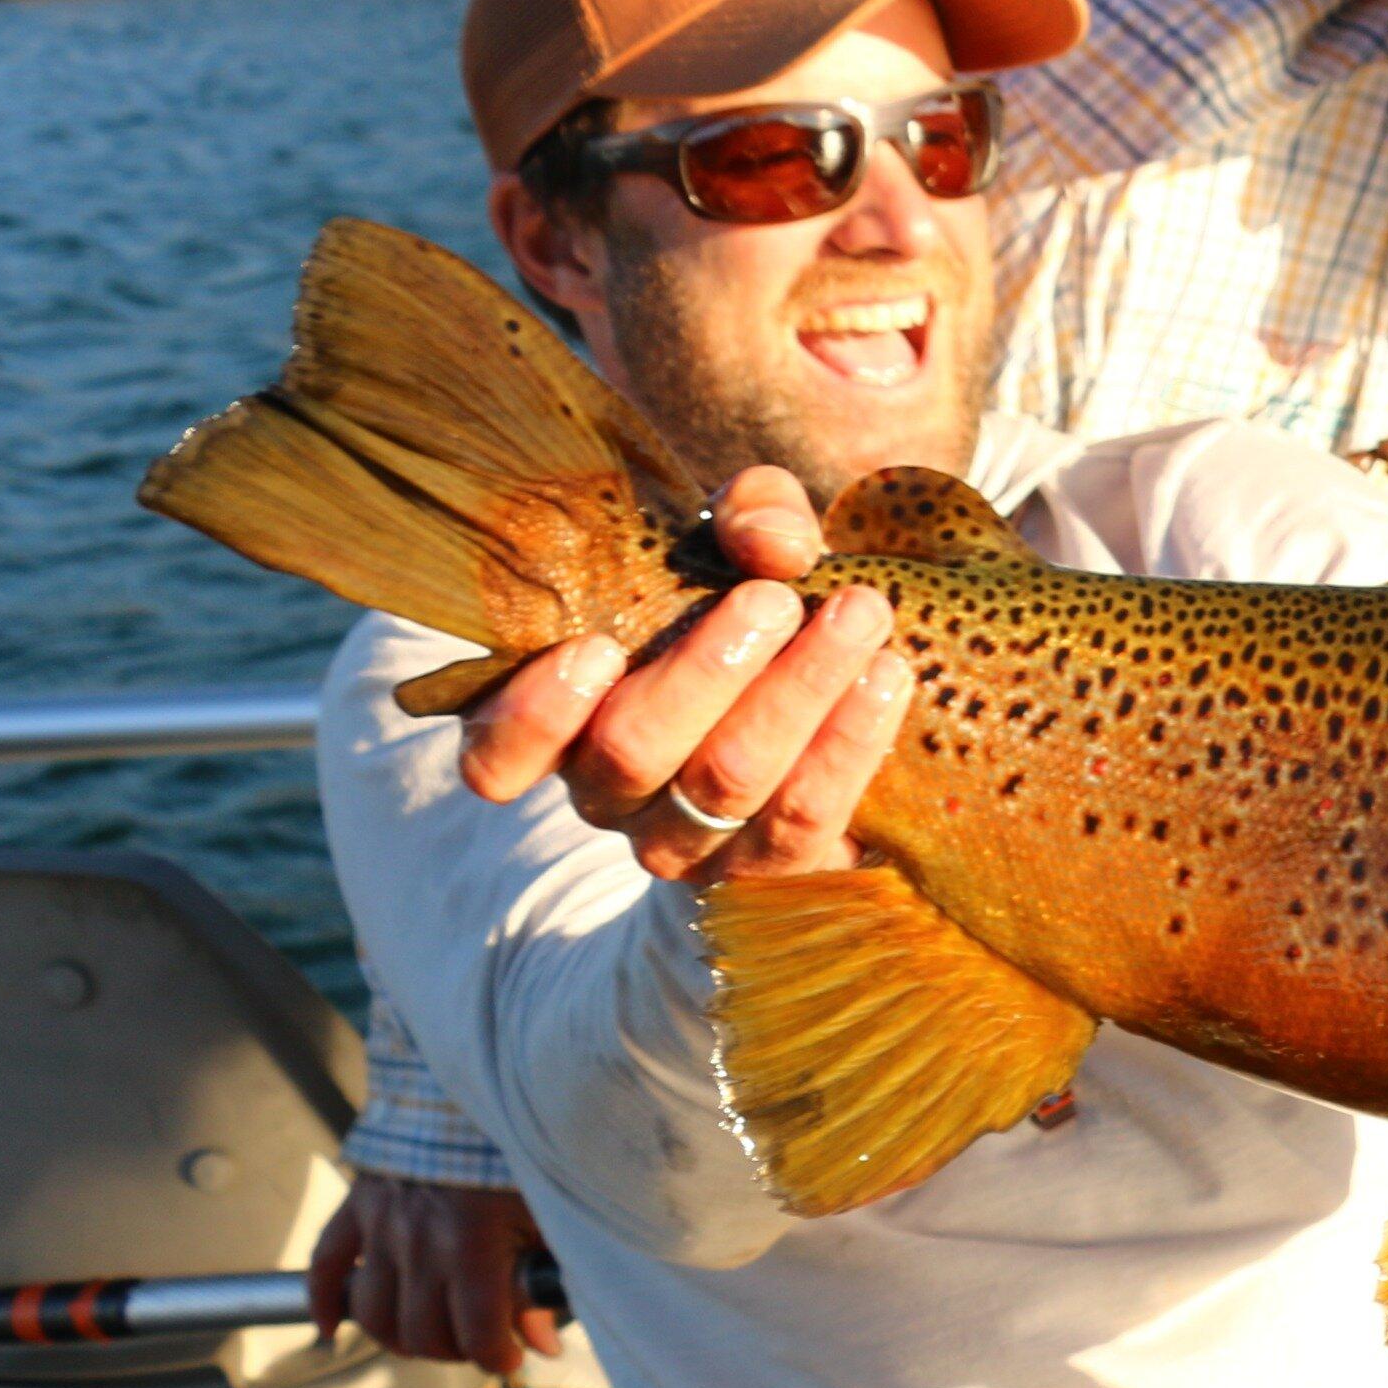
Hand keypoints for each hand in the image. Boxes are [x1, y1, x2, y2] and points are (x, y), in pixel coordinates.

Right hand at [306, 1172, 559, 1375]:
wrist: (484, 1079)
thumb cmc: (524, 1147)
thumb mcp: (549, 1214)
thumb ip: (544, 1281)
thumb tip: (543, 1344)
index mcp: (471, 1242)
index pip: (475, 1333)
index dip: (497, 1357)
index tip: (512, 1356)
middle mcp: (418, 1239)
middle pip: (422, 1333)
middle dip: (455, 1350)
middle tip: (478, 1342)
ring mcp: (381, 1223)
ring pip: (373, 1314)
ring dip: (401, 1337)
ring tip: (433, 1335)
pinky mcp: (358, 1204)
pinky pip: (324, 1266)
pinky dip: (324, 1303)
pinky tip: (333, 1330)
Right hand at [455, 467, 909, 883]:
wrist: (825, 690)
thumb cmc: (745, 603)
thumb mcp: (735, 544)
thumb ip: (750, 517)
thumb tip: (776, 543)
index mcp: (562, 725)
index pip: (497, 759)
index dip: (534, 717)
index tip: (594, 648)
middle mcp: (613, 797)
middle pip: (633, 752)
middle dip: (708, 670)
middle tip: (774, 600)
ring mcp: (692, 845)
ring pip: (730, 783)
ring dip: (798, 694)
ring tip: (859, 616)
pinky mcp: (774, 869)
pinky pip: (808, 822)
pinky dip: (851, 744)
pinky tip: (890, 676)